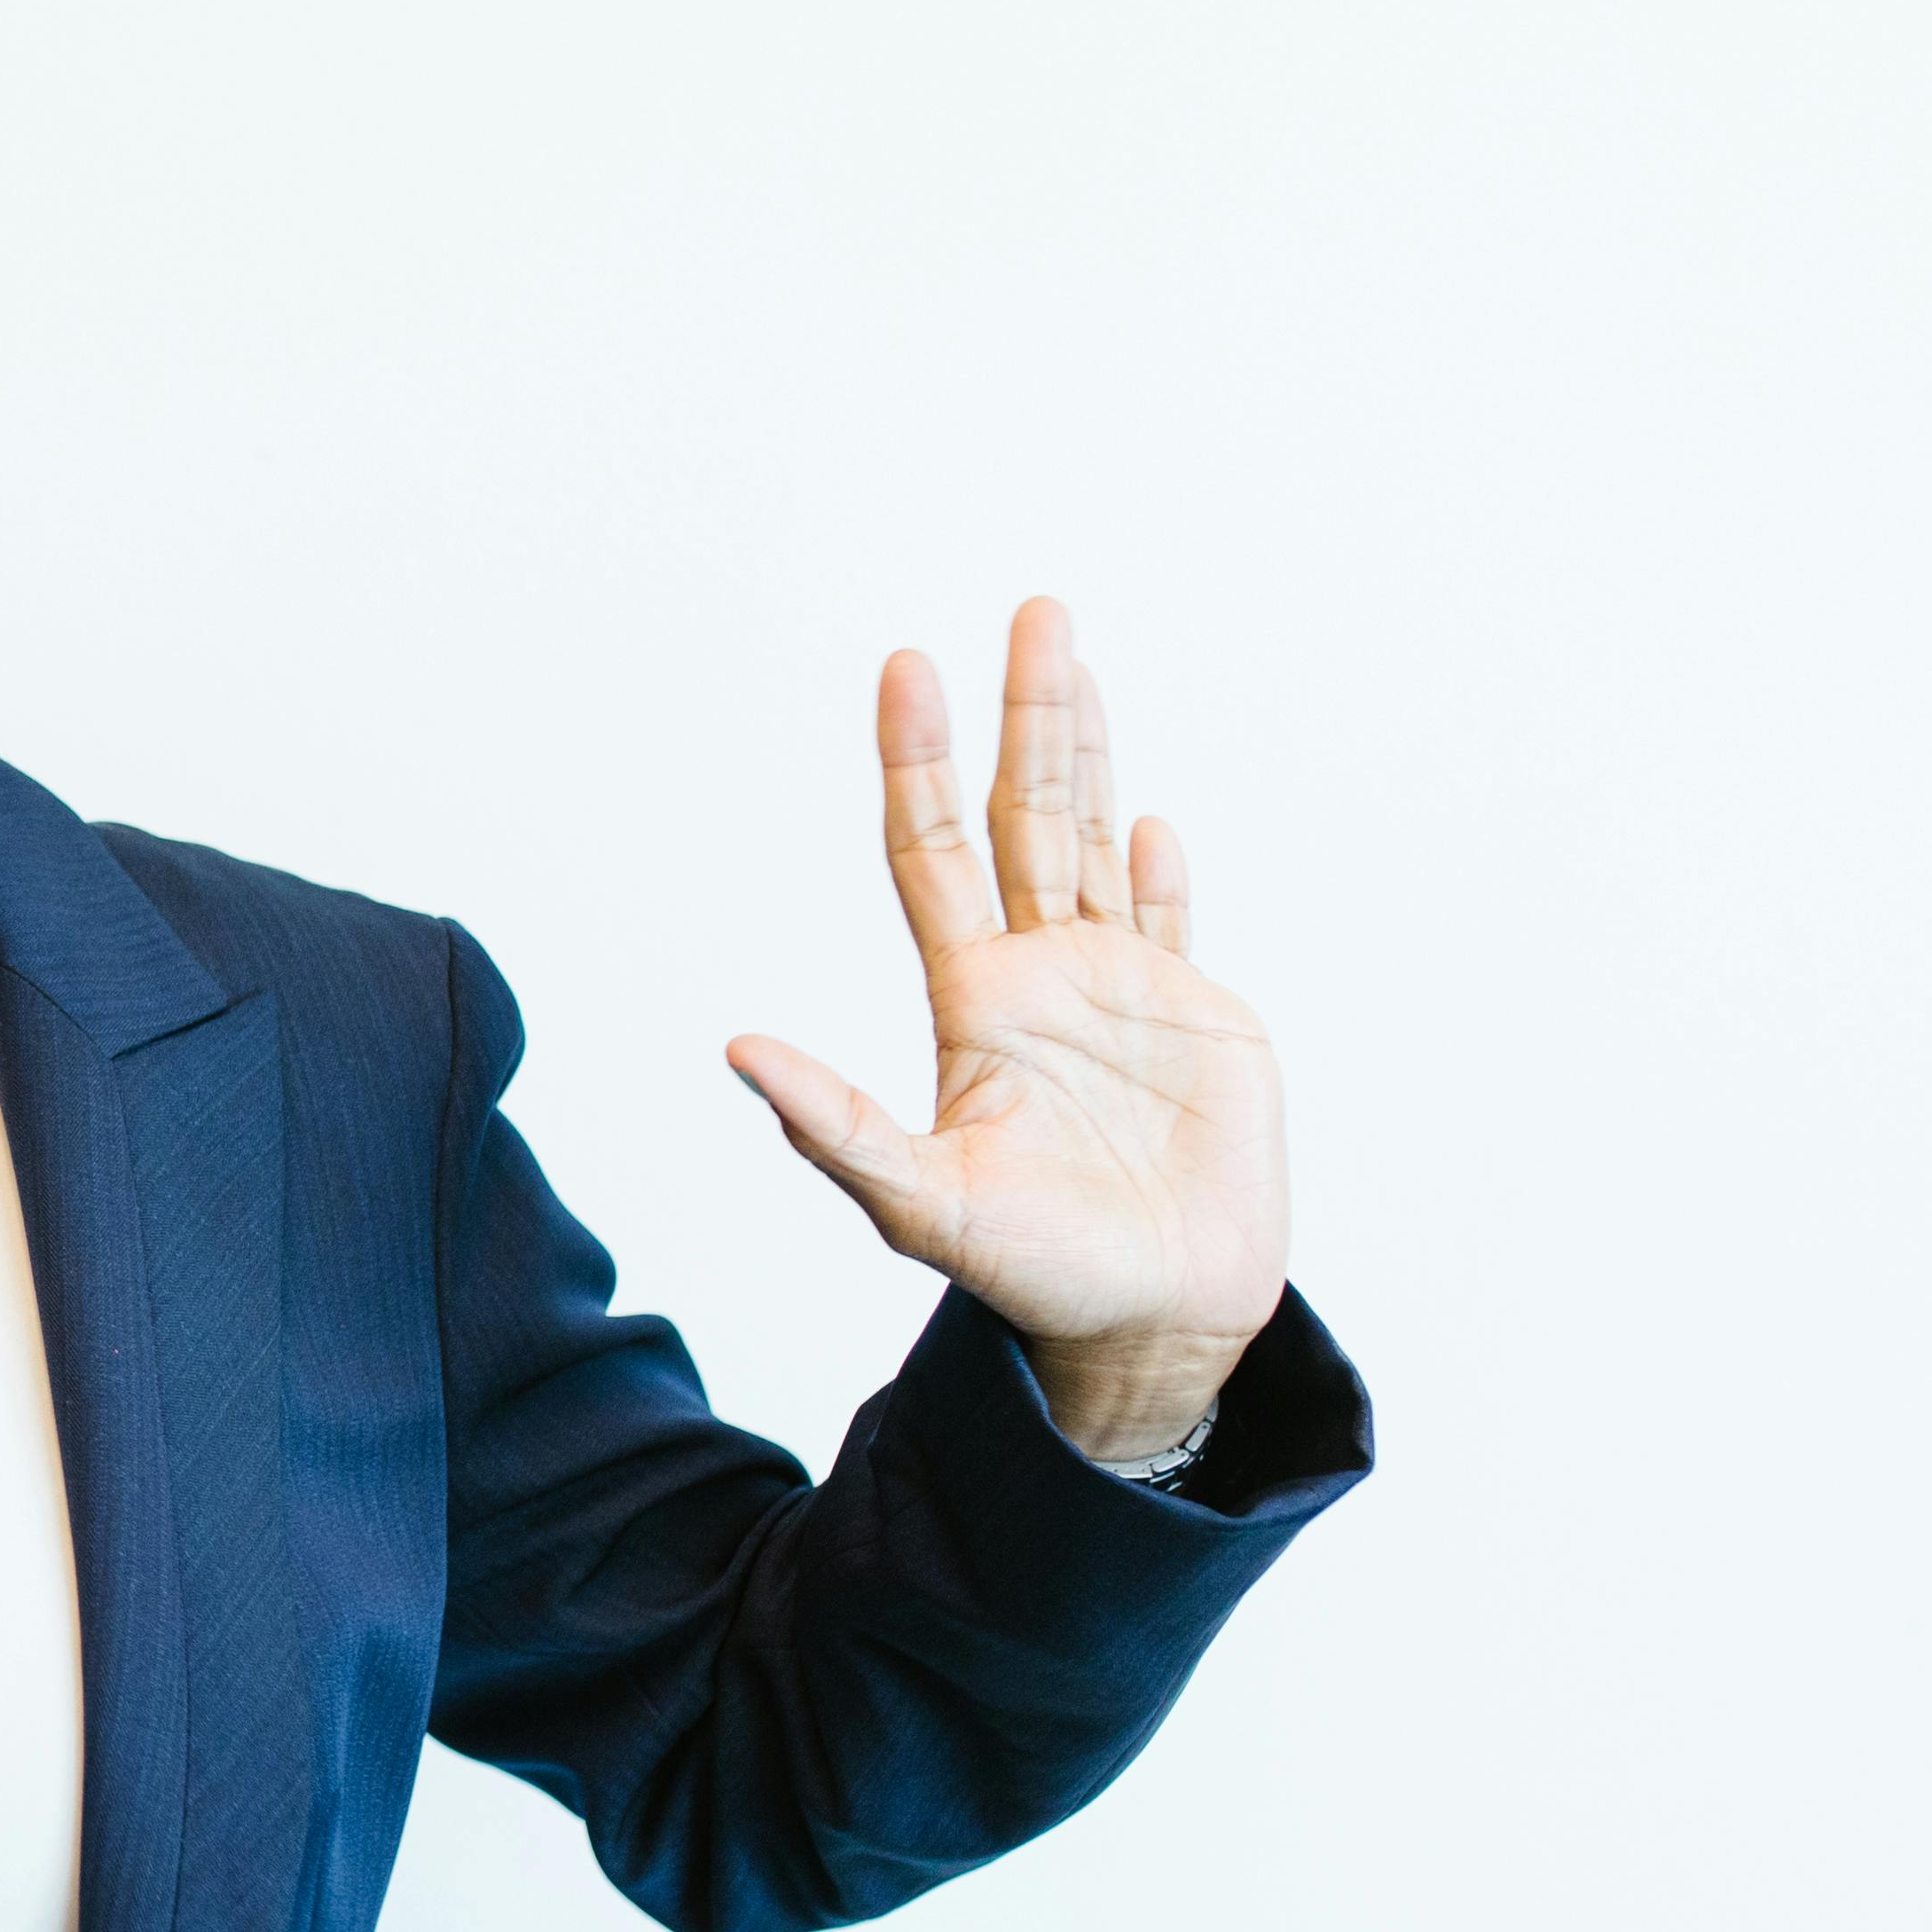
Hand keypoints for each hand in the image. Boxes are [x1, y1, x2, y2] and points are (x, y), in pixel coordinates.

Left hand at [725, 600, 1290, 1458]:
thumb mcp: (921, 1203)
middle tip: (1034, 609)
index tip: (907, 669)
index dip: (918, 763)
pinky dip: (1158, 870)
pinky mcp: (1194, 1024)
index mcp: (972, 1001)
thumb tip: (738, 1054)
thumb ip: (837, 1127)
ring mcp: (1117, 994)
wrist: (1146, 1322)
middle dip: (1027, 716)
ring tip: (1071, 654)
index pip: (931, 851)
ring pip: (1092, 842)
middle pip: (1024, 817)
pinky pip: (1168, 925)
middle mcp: (1037, 978)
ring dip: (1087, 750)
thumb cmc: (1029, 1276)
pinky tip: (1145, 820)